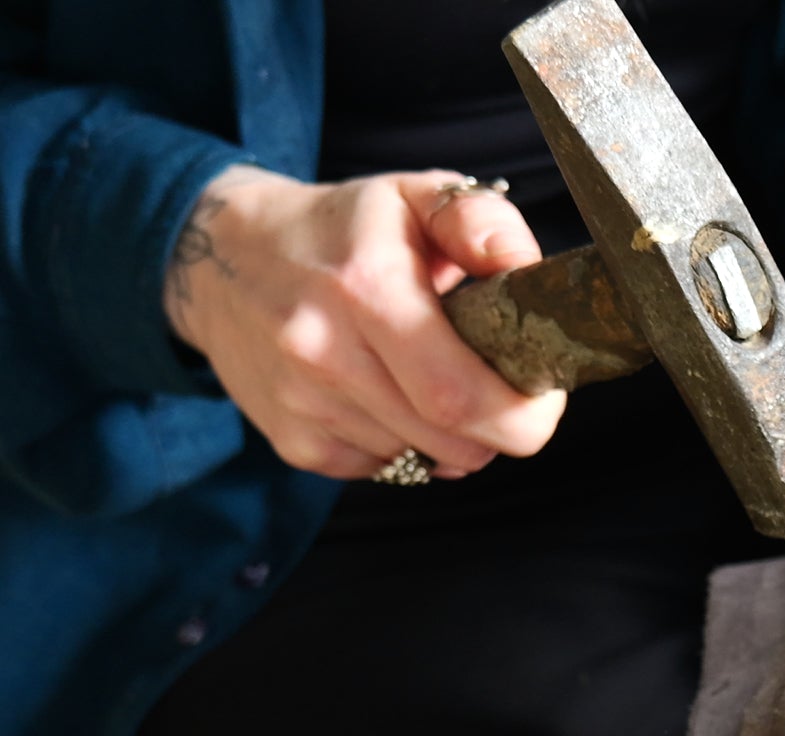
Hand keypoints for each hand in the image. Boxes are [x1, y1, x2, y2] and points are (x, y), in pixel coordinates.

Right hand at [164, 166, 565, 479]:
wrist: (219, 256)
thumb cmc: (340, 227)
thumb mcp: (413, 195)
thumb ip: (481, 221)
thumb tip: (525, 268)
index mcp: (366, 287)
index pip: (461, 394)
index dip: (523, 413)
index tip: (543, 394)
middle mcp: (324, 352)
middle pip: (452, 439)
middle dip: (500, 428)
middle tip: (506, 391)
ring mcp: (302, 404)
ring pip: (423, 458)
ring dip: (451, 434)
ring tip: (435, 377)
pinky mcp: (292, 441)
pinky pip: (383, 468)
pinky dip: (405, 445)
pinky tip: (389, 395)